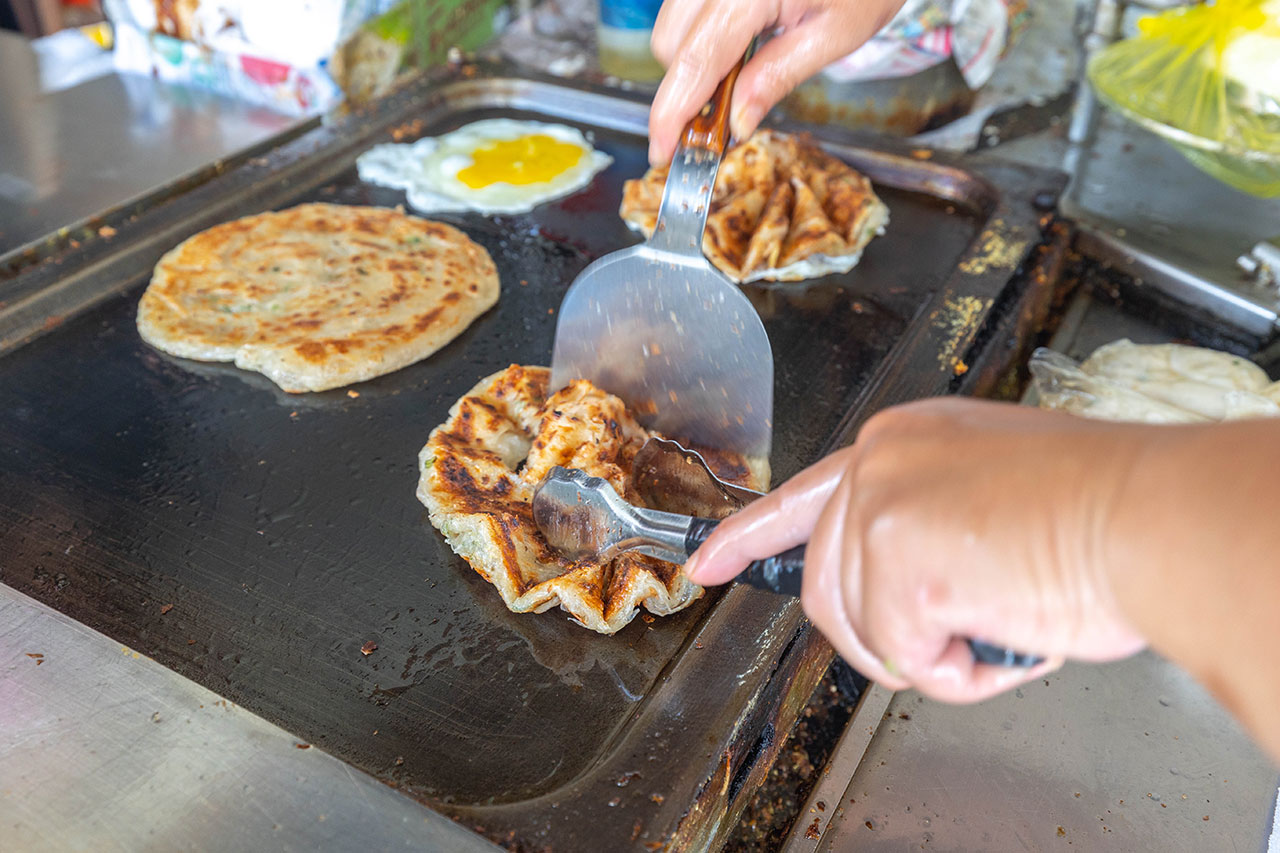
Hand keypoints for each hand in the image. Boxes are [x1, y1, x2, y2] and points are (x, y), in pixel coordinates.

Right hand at [647, 0, 907, 164]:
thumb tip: (736, 122)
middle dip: (688, 85)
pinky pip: (687, 6)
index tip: (663, 151)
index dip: (673, 113)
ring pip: (672, 23)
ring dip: (695, 57)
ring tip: (742, 69)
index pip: (695, 61)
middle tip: (727, 112)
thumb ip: (777, 77)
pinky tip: (739, 41)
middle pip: (670, 43)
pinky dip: (703, 32)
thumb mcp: (833, 34)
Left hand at [685, 398, 1148, 702]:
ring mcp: (878, 505)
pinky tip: (1004, 632)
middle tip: (953, 639)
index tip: (708, 565)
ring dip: (930, 651)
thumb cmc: (1104, 510)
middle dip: (882, 634)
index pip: (800, 497)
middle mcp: (877, 463)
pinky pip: (900, 656)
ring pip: (860, 626)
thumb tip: (906, 591)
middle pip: (827, 585)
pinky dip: (956, 672)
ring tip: (997, 624)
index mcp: (901, 442)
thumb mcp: (991, 497)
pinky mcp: (893, 557)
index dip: (748, 538)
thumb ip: (928, 528)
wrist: (1154, 518)